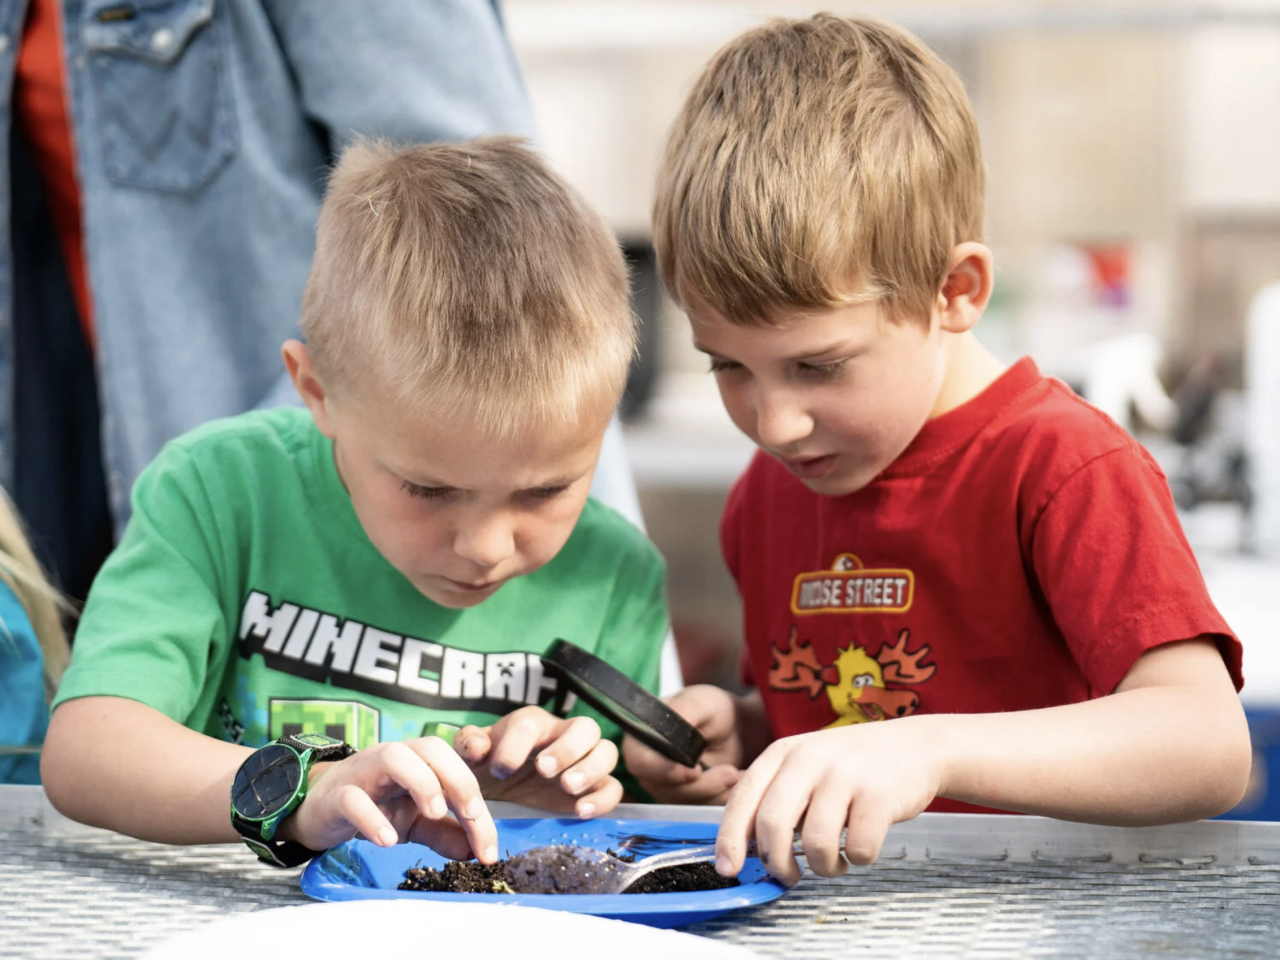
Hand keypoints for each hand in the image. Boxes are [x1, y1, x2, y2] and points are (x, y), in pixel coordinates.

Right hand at [283, 737, 498, 863]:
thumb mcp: (415, 822)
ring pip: (394, 756)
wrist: (318, 810)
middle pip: (431, 747)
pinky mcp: (336, 795)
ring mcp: (363, 772)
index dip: (478, 805)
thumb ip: (445, 833)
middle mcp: (393, 757)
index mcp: (418, 761)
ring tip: (434, 814)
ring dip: (421, 782)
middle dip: (458, 779)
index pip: (454, 769)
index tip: (488, 847)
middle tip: (472, 817)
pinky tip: (388, 841)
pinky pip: (354, 797)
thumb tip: (477, 851)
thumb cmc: (373, 807)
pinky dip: (372, 817)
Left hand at [453, 706, 620, 816]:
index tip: (500, 770)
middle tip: (544, 770)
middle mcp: (564, 737)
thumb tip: (478, 747)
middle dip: (567, 748)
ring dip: (590, 768)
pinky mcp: (594, 789)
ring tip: (567, 787)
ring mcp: (584, 762)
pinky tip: (579, 812)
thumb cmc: (488, 767)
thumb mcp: (471, 756)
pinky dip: (603, 799)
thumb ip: (469, 744)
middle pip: (585, 726)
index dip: (516, 744)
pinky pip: (614, 788)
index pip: (532, 721)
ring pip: (607, 752)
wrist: (502, 794)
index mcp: (531, 724)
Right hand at [621, 685, 748, 803]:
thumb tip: (673, 726)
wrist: (738, 729)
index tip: (695, 771)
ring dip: (717, 792)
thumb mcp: (702, 702)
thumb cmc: (714, 710)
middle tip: (731, 773)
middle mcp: (650, 768)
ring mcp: (668, 788)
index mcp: (643, 738)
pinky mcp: (688, 802)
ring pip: (687, 804)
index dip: (663, 770)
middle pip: (664, 789)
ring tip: (739, 773)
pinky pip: (703, 809)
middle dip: (701, 786)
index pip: (639, 762)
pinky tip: (740, 780)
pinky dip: (724, 798)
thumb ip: (685, 710)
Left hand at [715, 717, 943, 885]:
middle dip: (776, 862)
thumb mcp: (807, 766)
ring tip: (834, 863)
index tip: (727, 868)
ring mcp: (845, 775)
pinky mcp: (879, 795)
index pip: (743, 799)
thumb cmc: (855, 766)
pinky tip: (862, 847)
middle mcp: (809, 759)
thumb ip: (778, 799)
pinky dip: (859, 859)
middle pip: (772, 824)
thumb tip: (748, 850)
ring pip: (814, 843)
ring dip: (823, 867)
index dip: (730, 839)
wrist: (918, 747)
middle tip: (788, 876)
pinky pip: (857, 848)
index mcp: (783, 752)